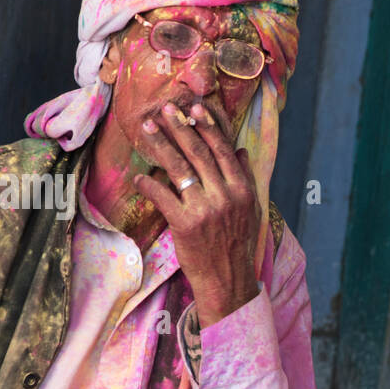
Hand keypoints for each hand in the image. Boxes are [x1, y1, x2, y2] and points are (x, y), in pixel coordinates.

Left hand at [135, 102, 259, 325]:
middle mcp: (224, 196)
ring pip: (180, 169)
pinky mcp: (184, 224)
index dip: (208, 128)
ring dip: (162, 145)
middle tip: (166, 110)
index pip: (223, 151)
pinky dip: (149, 185)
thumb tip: (241, 151)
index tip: (195, 109)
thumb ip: (245, 178)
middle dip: (181, 128)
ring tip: (149, 128)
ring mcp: (204, 209)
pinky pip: (162, 196)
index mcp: (242, 190)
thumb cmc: (237, 244)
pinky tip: (139, 177)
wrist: (227, 278)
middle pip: (199, 154)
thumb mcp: (250, 210)